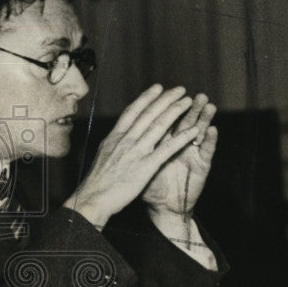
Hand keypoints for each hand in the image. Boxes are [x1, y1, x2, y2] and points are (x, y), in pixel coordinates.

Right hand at [66, 85, 202, 228]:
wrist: (94, 198)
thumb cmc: (97, 181)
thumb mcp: (103, 154)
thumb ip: (114, 142)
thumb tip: (119, 133)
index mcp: (115, 136)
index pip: (133, 111)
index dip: (147, 98)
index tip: (158, 88)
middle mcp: (126, 140)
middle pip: (149, 114)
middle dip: (166, 99)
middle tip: (180, 90)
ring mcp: (137, 152)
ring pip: (159, 126)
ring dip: (176, 111)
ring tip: (189, 102)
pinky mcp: (146, 166)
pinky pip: (168, 149)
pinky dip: (182, 138)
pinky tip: (193, 130)